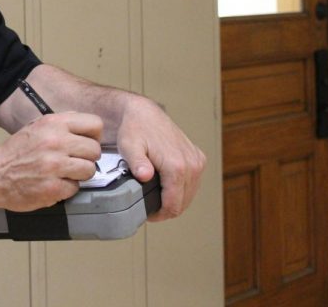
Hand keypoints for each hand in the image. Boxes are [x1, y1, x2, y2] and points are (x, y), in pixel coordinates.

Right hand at [0, 112, 102, 211]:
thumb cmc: (16, 152)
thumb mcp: (37, 126)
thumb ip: (61, 124)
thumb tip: (85, 126)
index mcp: (53, 124)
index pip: (95, 124)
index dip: (93, 136)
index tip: (86, 143)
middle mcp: (56, 142)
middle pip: (94, 150)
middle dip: (86, 158)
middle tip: (73, 161)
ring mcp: (54, 166)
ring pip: (89, 170)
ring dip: (79, 175)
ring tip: (63, 174)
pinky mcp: (53, 188)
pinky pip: (76, 188)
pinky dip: (66, 189)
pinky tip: (54, 184)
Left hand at [115, 98, 205, 221]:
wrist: (143, 113)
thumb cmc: (135, 129)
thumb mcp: (129, 146)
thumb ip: (137, 163)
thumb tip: (145, 175)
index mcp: (177, 166)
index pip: (174, 205)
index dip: (160, 215)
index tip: (149, 215)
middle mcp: (191, 164)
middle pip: (183, 203)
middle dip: (167, 209)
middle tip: (150, 208)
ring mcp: (197, 161)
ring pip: (190, 194)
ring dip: (176, 199)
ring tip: (157, 198)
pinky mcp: (198, 158)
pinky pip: (193, 183)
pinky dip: (182, 189)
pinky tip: (167, 186)